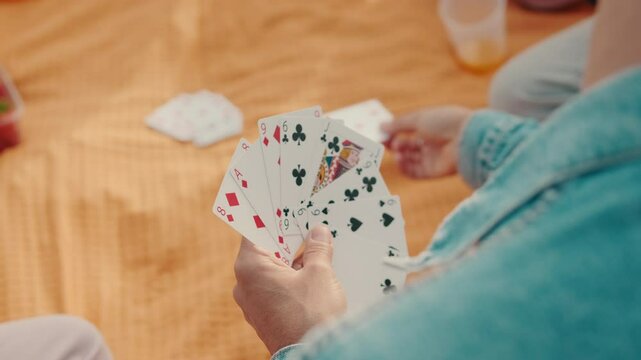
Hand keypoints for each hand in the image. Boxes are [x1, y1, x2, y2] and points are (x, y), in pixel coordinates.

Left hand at [233, 226, 345, 353]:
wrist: (314, 355)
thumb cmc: (311, 315)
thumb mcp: (320, 273)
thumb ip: (318, 248)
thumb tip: (318, 233)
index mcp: (250, 267)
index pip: (255, 230)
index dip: (272, 216)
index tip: (283, 203)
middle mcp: (244, 284)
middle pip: (266, 249)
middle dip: (288, 238)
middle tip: (307, 222)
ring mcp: (253, 303)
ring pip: (273, 269)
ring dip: (294, 259)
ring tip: (317, 246)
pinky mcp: (266, 316)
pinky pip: (277, 287)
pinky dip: (293, 278)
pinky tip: (314, 272)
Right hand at [381, 106, 472, 177]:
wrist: (467, 138)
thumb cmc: (445, 122)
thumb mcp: (418, 119)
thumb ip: (398, 124)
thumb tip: (381, 126)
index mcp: (431, 127)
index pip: (409, 131)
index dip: (396, 132)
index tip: (382, 132)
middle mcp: (433, 143)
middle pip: (409, 147)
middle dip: (395, 144)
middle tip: (383, 143)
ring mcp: (435, 158)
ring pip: (411, 160)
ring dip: (400, 156)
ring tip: (396, 151)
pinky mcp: (436, 171)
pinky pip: (416, 173)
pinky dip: (405, 169)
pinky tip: (399, 161)